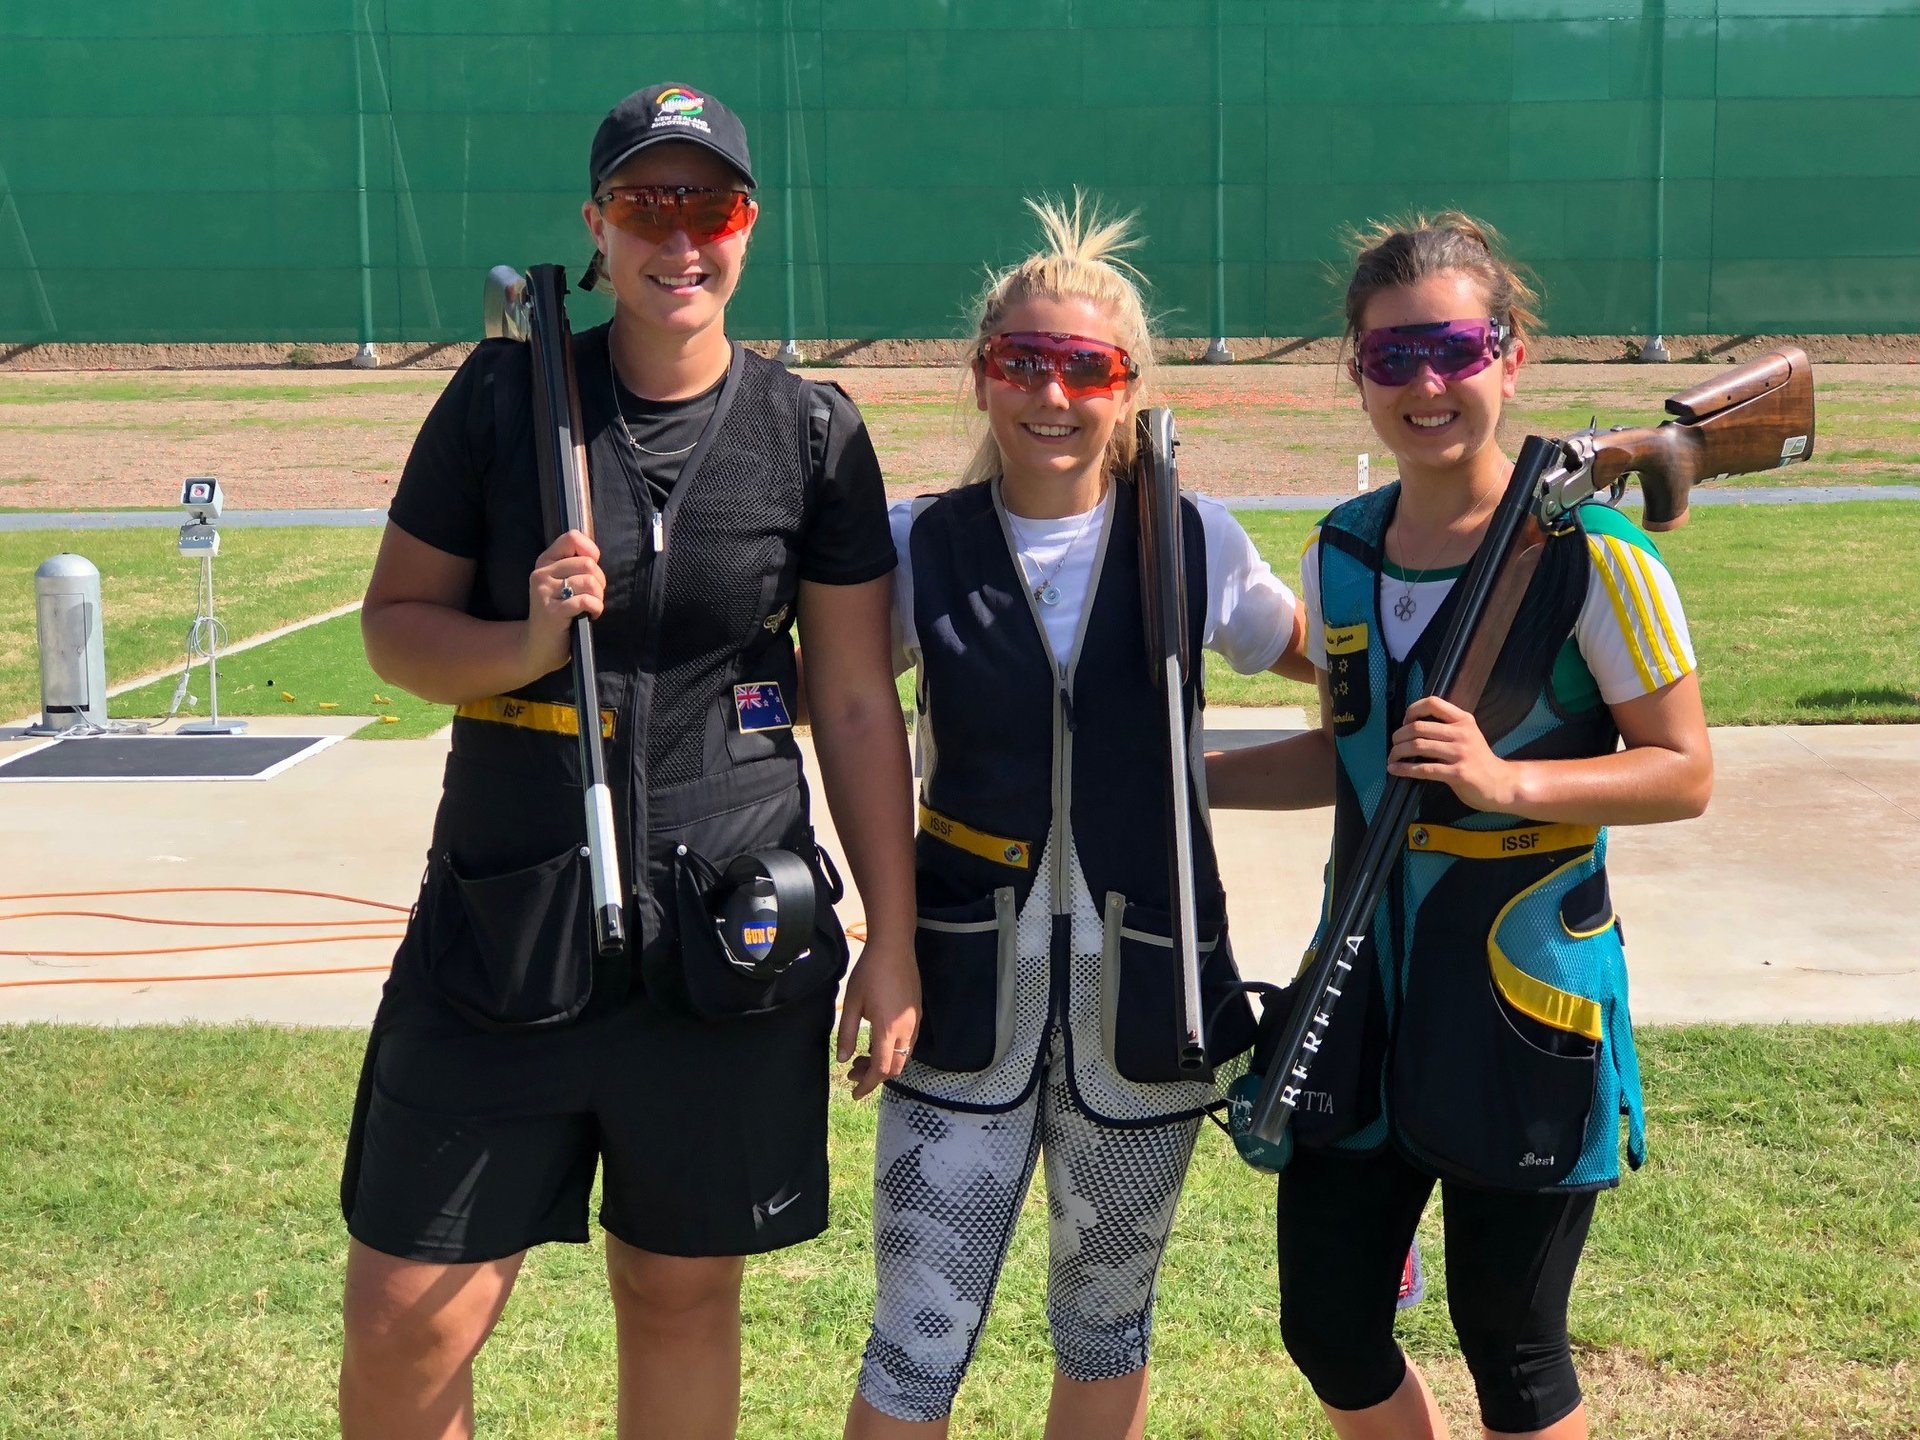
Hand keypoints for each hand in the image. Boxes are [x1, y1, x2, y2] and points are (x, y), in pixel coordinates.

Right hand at [522, 530, 604, 676]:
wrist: (537, 647)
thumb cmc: (557, 614)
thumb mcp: (560, 584)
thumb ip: (574, 566)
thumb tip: (595, 555)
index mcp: (545, 562)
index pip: (571, 538)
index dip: (590, 550)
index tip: (592, 570)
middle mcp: (542, 574)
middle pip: (588, 564)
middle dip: (600, 581)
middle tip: (594, 596)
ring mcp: (545, 592)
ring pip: (590, 582)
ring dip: (599, 597)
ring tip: (592, 607)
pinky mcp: (553, 612)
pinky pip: (586, 601)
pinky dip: (596, 608)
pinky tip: (591, 615)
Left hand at [837, 939, 919, 1100]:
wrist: (894, 947)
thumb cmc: (869, 973)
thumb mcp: (851, 1004)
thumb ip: (846, 1034)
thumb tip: (842, 1059)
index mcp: (887, 1030)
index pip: (881, 1070)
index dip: (867, 1085)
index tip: (854, 1093)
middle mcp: (906, 1031)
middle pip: (895, 1068)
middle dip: (874, 1076)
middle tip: (852, 1073)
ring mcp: (915, 1022)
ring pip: (903, 1057)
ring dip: (884, 1064)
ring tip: (862, 1058)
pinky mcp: (918, 1014)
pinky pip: (908, 1043)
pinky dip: (893, 1051)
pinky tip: (877, 1043)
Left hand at [1387, 695, 1517, 811]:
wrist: (1500, 783)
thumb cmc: (1478, 760)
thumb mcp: (1466, 735)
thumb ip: (1446, 728)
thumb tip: (1411, 726)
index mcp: (1463, 720)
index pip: (1433, 703)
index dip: (1413, 710)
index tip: (1405, 722)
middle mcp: (1462, 733)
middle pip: (1419, 727)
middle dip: (1399, 736)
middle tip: (1394, 744)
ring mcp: (1460, 753)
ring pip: (1418, 746)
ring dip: (1398, 752)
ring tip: (1392, 757)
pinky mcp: (1457, 773)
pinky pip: (1424, 769)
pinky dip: (1404, 769)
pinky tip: (1394, 769)